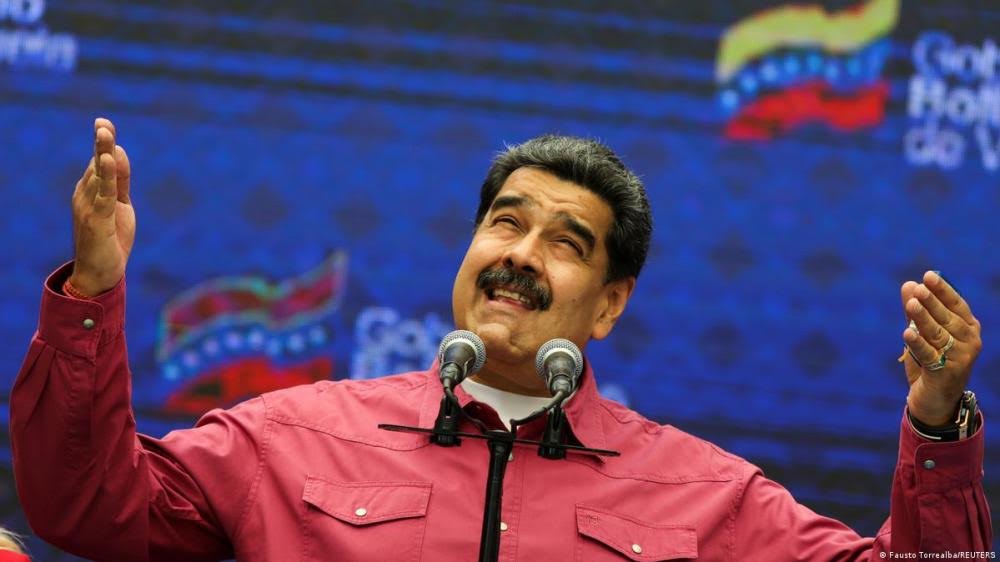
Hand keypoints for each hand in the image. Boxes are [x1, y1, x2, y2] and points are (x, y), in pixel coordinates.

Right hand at [68, 117, 134, 295]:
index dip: (102, 143)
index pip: (99, 162)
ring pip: (98, 176)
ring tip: (104, 133)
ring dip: (102, 154)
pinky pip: (103, 194)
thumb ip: (121, 181)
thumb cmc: (110, 239)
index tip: (104, 122)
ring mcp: (88, 207)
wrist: (100, 274)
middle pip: (97, 164)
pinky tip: (109, 160)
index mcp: (90, 190)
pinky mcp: (97, 220)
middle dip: (101, 144)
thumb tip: (119, 152)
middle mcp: (84, 196)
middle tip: (103, 123)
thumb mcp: (120, 205)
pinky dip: (107, 177)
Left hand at [899, 271, 981, 426]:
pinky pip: (929, 354)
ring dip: (923, 319)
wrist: (934, 400)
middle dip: (932, 302)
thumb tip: (909, 284)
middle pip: (947, 318)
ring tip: (911, 305)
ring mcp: (961, 358)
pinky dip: (918, 343)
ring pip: (938, 334)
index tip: (928, 276)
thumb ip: (916, 311)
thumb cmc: (931, 362)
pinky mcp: (948, 373)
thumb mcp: (923, 334)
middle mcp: (970, 341)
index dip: (943, 290)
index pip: (956, 305)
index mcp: (968, 328)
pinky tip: (906, 332)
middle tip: (918, 289)